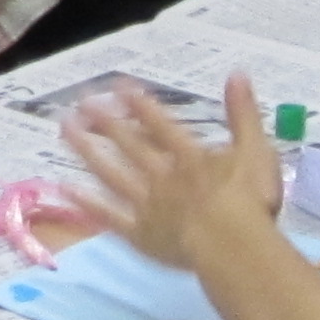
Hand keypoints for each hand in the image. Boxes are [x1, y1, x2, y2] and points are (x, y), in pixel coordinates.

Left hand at [58, 76, 283, 279]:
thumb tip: (237, 73)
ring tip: (65, 131)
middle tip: (80, 101)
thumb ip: (243, 114)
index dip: (139, 104)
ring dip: (87, 151)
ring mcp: (147, 205)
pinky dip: (88, 204)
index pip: (160, 124)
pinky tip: (66, 190)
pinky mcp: (140, 235)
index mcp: (189, 157)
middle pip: (128, 144)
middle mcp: (162, 175)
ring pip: (110, 173)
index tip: (117, 86)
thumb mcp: (254, 150)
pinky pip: (109, 217)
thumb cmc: (249, 202)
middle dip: (105, 121)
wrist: (231, 247)